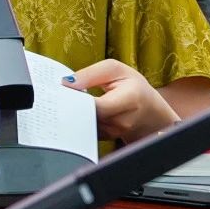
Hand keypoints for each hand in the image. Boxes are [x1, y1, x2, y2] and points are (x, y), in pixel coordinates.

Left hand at [62, 59, 179, 143]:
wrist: (149, 110)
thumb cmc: (132, 86)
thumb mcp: (115, 69)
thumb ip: (90, 74)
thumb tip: (66, 83)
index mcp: (130, 99)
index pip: (98, 105)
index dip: (78, 99)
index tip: (64, 90)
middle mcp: (123, 121)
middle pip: (88, 117)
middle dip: (72, 106)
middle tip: (60, 94)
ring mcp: (115, 133)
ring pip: (85, 124)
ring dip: (74, 113)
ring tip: (70, 99)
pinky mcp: (107, 138)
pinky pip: (87, 129)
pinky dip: (79, 119)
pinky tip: (77, 109)